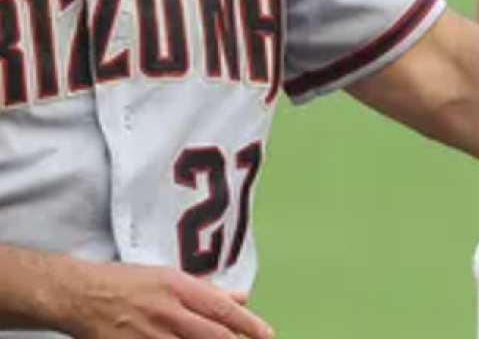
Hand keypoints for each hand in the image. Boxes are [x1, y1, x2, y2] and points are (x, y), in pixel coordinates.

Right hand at [57, 261, 273, 338]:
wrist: (79, 295)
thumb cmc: (126, 282)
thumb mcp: (169, 277)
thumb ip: (206, 291)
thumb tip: (241, 298)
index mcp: (179, 288)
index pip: (222, 309)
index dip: (248, 324)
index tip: (266, 335)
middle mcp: (167, 312)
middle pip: (211, 335)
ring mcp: (148, 335)